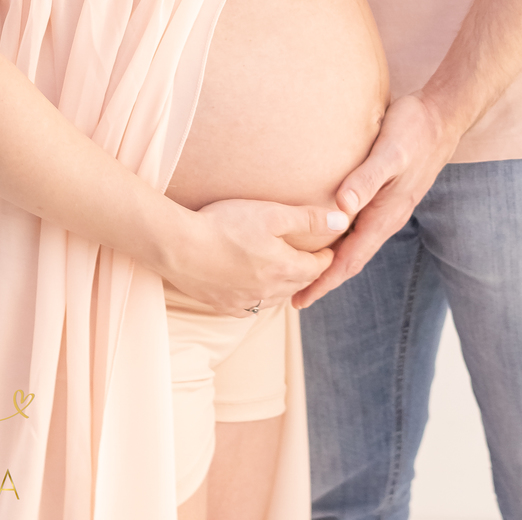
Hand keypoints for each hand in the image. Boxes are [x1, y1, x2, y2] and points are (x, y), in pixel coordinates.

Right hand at [164, 197, 350, 316]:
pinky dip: (261, 297)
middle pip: (298, 285)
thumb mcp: (271, 214)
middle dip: (308, 272)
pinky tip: (255, 287)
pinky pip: (252, 307)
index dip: (325, 257)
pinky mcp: (224, 306)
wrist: (179, 247)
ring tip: (287, 272)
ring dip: (286, 286)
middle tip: (313, 260)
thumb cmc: (225, 225)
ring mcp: (245, 303)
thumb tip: (342, 221)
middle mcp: (269, 292)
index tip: (329, 248)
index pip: (316, 268)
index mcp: (284, 269)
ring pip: (276, 298)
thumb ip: (308, 219)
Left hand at [292, 93, 458, 309]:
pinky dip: (339, 237)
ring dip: (331, 261)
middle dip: (323, 279)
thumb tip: (341, 208)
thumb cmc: (414, 132)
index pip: (350, 260)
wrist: (442, 117)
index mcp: (384, 216)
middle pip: (350, 259)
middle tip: (293, 296)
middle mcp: (385, 218)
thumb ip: (366, 179)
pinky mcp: (384, 195)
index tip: (301, 300)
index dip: (324, 281)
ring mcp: (386, 208)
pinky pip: (358, 226)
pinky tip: (326, 231)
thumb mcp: (390, 153)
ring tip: (304, 270)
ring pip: (354, 244)